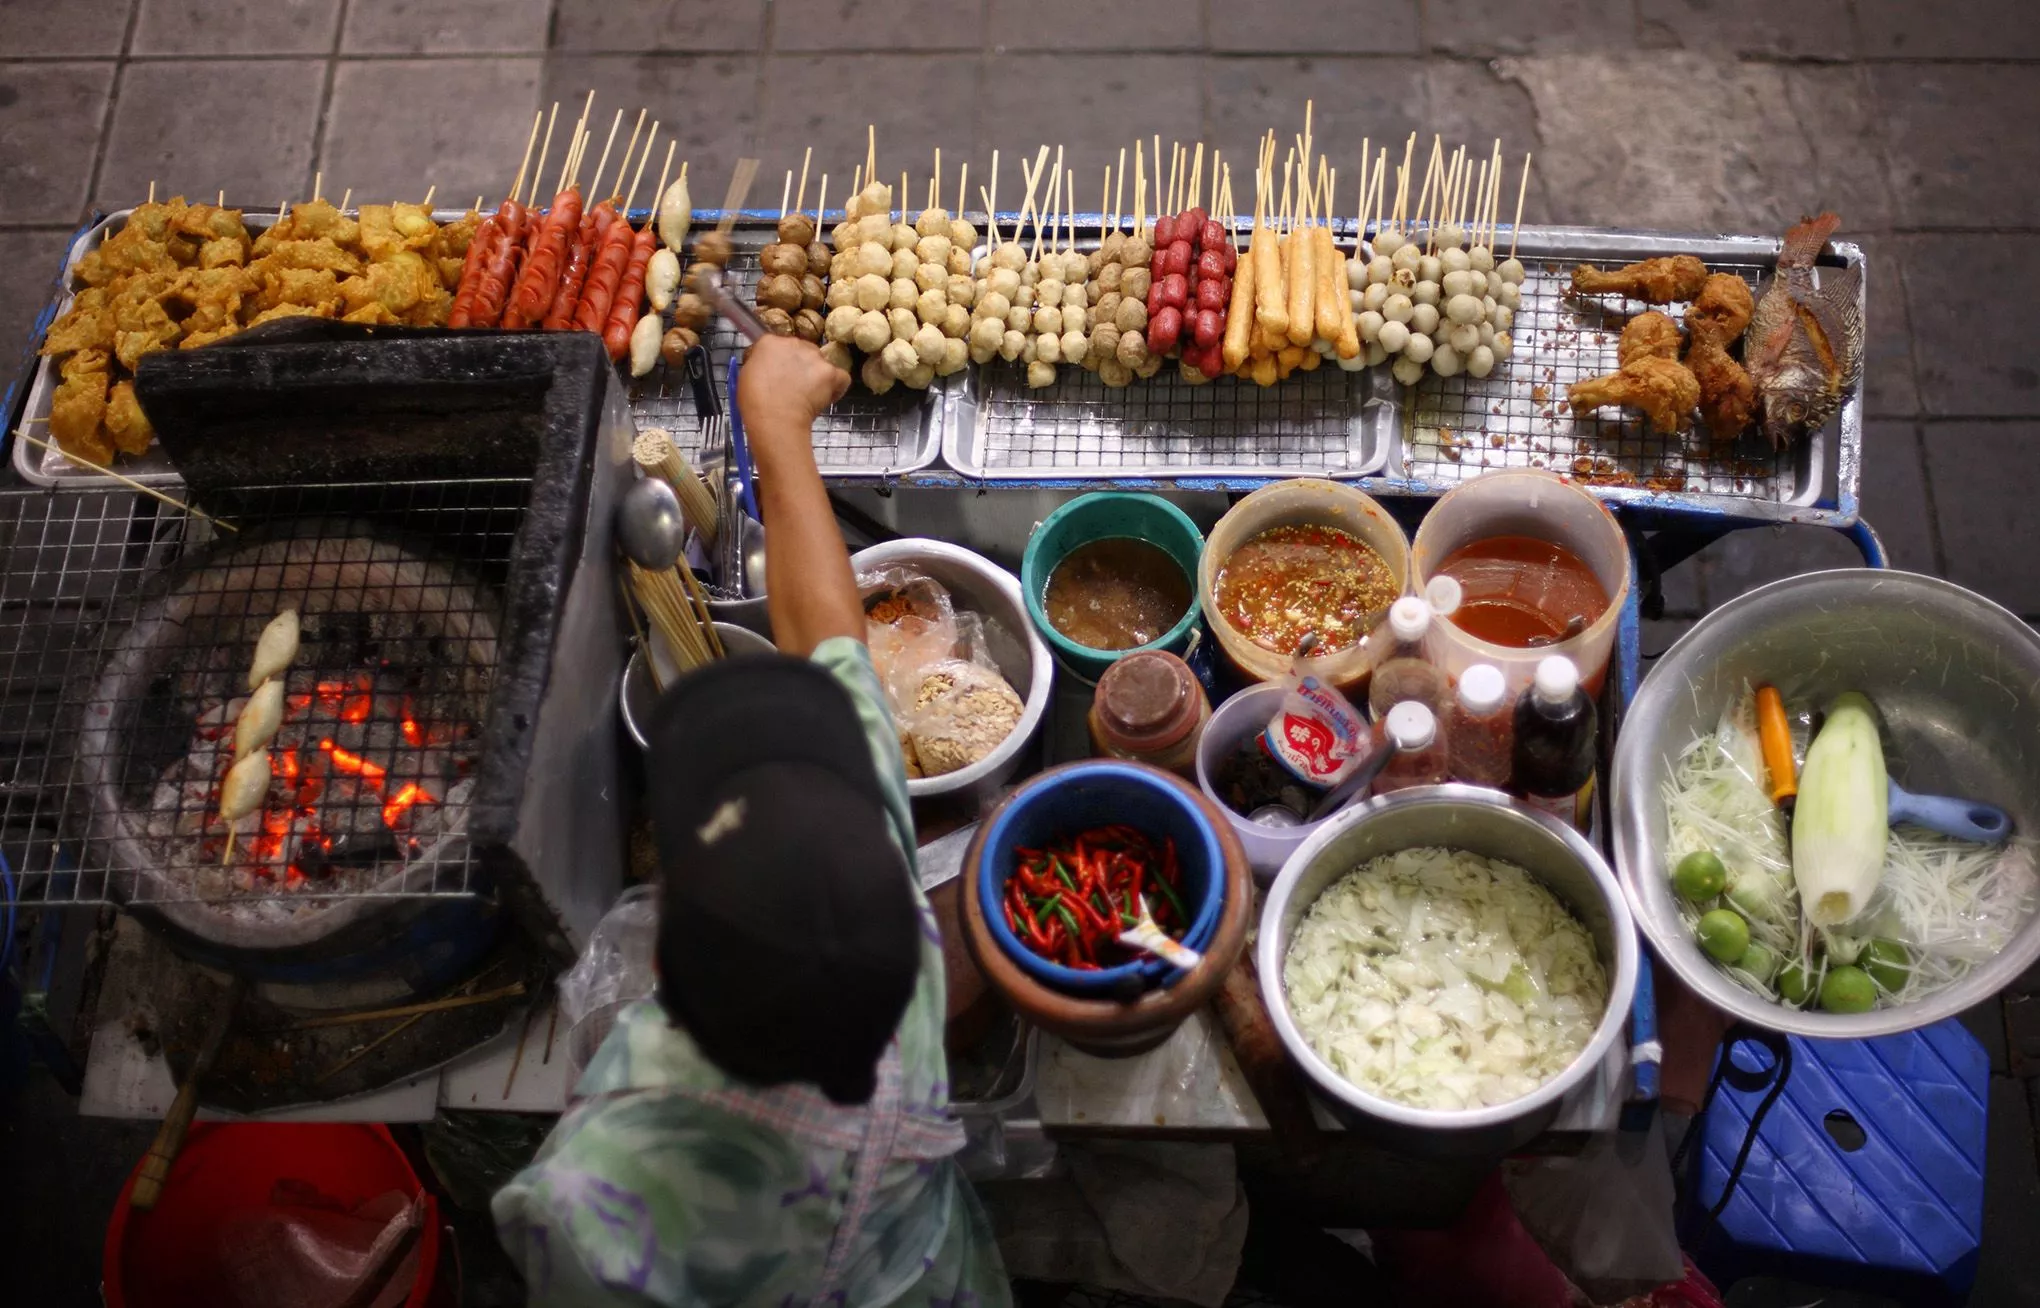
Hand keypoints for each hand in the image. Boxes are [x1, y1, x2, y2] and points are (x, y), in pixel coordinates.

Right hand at [736, 335, 849, 457]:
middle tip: (794, 385)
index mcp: (770, 342)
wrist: (776, 419)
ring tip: (809, 394)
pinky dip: (836, 386)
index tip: (778, 374)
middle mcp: (794, 343)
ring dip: (817, 374)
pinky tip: (826, 396)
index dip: (779, 360)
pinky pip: (840, 376)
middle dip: (800, 364)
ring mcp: (815, 357)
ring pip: (821, 361)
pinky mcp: (831, 373)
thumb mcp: (746, 374)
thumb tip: (767, 364)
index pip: (777, 344)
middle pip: (802, 349)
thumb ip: (760, 362)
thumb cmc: (755, 402)